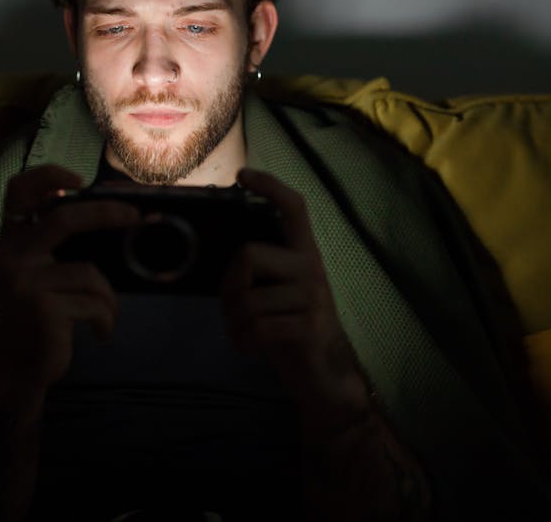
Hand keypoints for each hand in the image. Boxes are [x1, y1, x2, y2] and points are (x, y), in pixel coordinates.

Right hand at [0, 165, 138, 395]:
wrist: (20, 367)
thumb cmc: (42, 315)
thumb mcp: (44, 274)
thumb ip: (65, 246)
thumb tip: (124, 215)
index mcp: (12, 240)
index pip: (18, 191)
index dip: (47, 176)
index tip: (78, 178)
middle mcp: (11, 255)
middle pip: (63, 220)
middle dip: (107, 214)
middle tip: (136, 216)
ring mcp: (24, 282)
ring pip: (89, 273)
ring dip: (108, 298)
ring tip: (102, 315)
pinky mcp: (41, 308)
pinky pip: (94, 302)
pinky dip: (105, 318)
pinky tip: (99, 332)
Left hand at [222, 168, 371, 424]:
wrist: (325, 375)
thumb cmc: (292, 328)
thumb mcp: (279, 293)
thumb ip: (262, 272)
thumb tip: (225, 262)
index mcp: (304, 254)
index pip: (293, 208)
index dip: (269, 186)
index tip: (242, 175)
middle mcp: (311, 268)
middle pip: (247, 255)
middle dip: (227, 286)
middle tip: (230, 309)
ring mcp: (313, 297)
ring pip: (247, 299)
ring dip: (234, 324)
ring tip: (242, 334)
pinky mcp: (309, 326)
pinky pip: (257, 328)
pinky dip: (243, 343)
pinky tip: (250, 348)